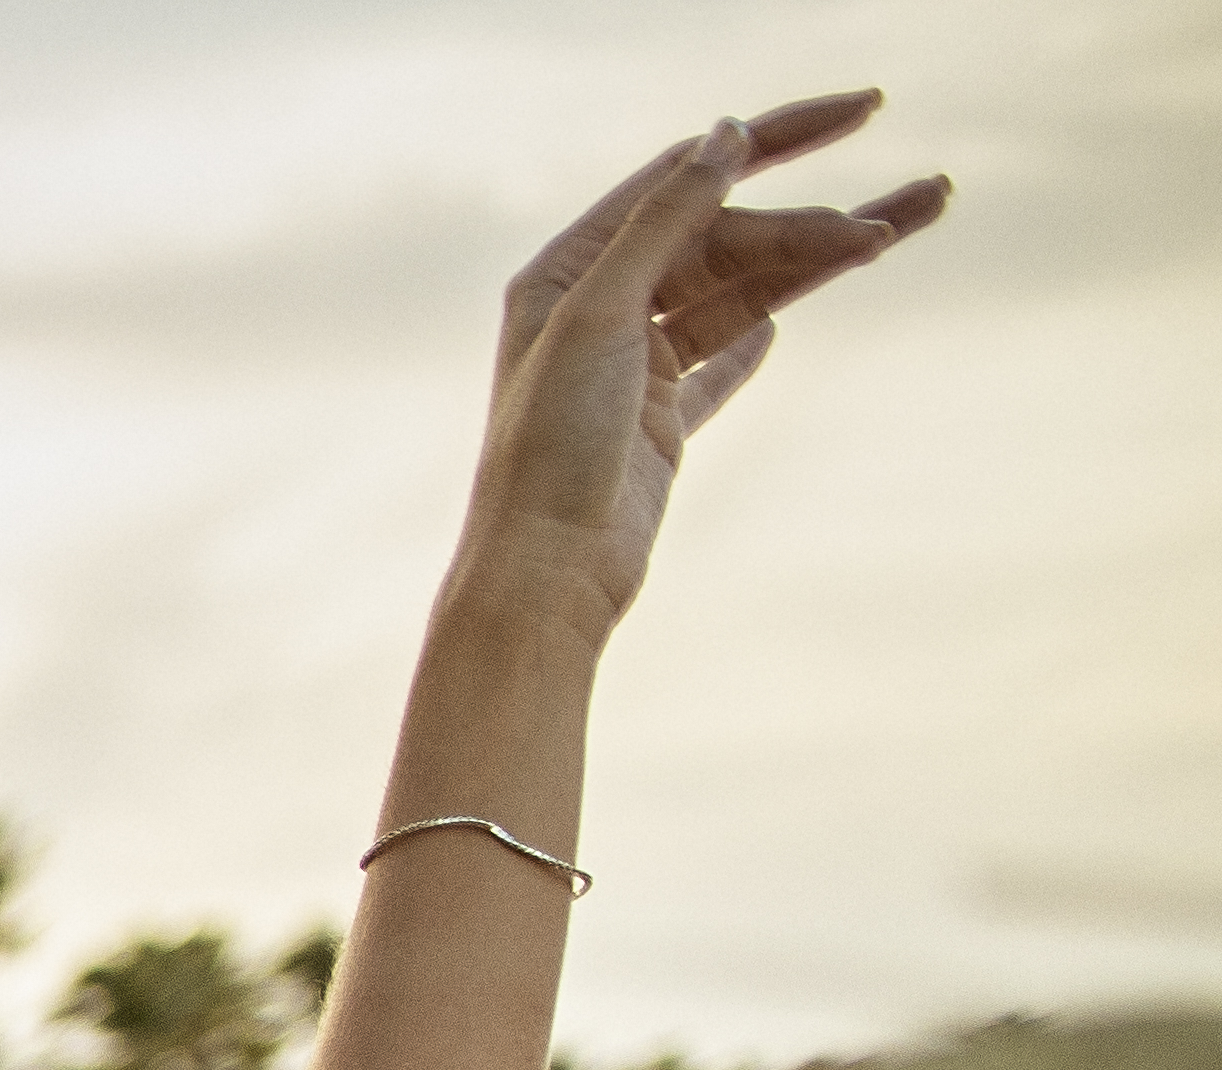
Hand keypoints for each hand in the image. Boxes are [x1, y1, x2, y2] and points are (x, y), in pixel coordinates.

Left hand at [461, 96, 944, 626]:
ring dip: (817, 262)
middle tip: (904, 215)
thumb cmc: (553, 448)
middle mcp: (594, 313)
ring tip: (905, 226)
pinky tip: (787, 319)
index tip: (862, 110)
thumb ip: (664, 223)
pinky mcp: (659, 424)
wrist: (547, 575)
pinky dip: (753, 336)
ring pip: (739, 294)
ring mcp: (630, 370)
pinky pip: (715, 363)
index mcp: (566, 273)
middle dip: (812, 223)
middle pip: (725, 240)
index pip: (688, 178)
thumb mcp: (603, 315)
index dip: (775, 139)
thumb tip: (724, 137)